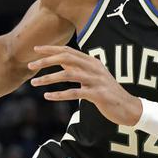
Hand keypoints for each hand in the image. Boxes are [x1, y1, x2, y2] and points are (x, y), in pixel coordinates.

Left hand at [28, 45, 142, 126]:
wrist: (128, 107)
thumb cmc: (108, 92)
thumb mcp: (94, 76)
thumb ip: (79, 68)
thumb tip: (61, 60)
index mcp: (92, 61)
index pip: (68, 50)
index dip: (51, 49)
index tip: (35, 49)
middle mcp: (94, 67)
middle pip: (66, 58)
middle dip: (46, 61)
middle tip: (30, 65)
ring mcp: (96, 80)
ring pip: (68, 74)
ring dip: (49, 78)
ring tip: (35, 83)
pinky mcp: (97, 94)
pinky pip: (75, 92)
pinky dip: (59, 94)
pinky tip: (48, 96)